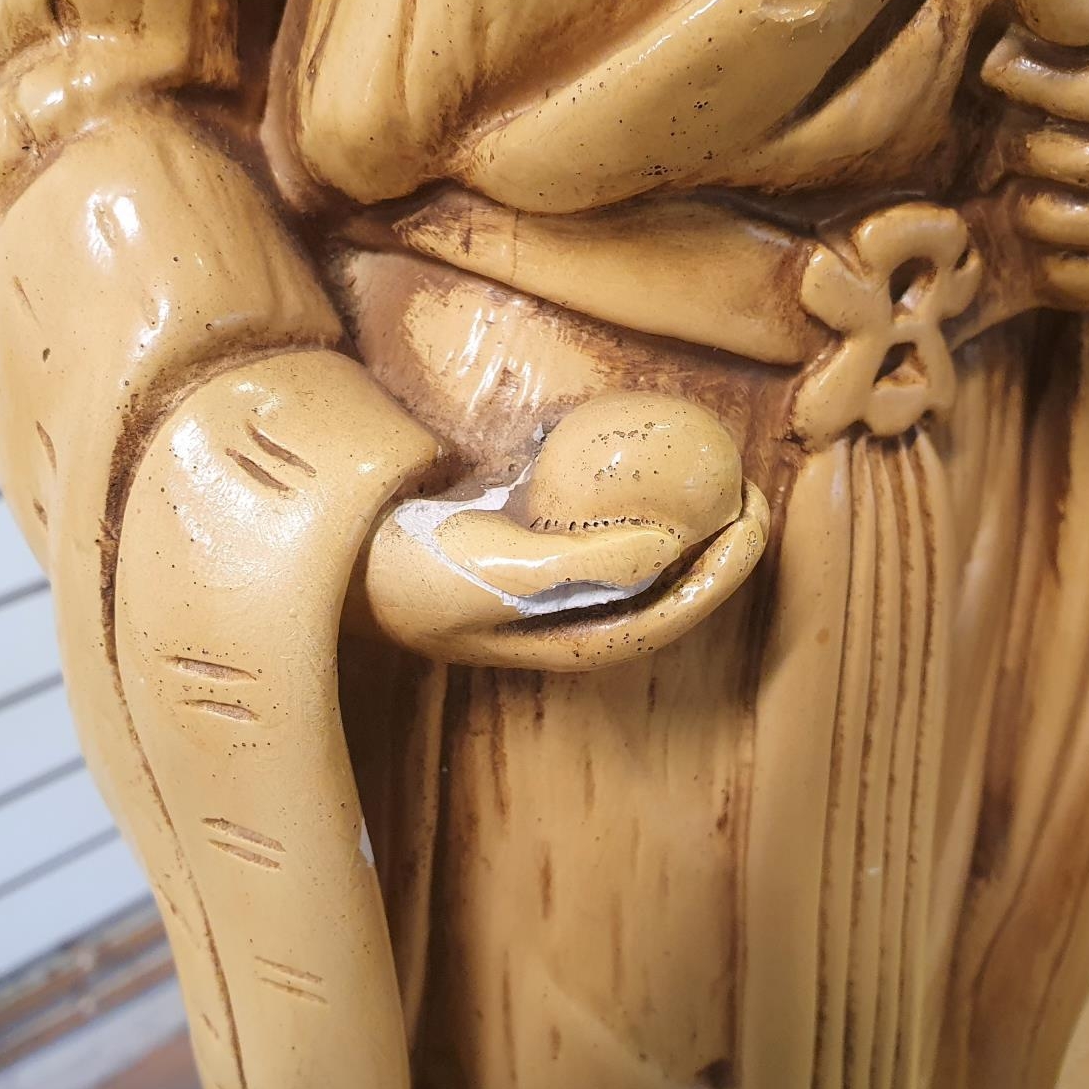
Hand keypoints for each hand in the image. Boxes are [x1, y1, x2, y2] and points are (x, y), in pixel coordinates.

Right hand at [351, 392, 769, 670]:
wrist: (337, 553)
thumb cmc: (411, 573)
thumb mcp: (495, 571)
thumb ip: (581, 567)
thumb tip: (667, 548)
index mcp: (568, 641)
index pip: (668, 614)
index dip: (721, 572)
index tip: (751, 516)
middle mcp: (569, 616)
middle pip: (664, 587)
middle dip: (717, 545)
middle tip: (748, 484)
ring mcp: (550, 579)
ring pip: (636, 552)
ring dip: (679, 516)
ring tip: (713, 466)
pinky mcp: (529, 539)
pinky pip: (594, 516)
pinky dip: (624, 490)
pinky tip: (640, 448)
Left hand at [979, 26, 1088, 311]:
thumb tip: (1004, 65)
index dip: (1051, 83)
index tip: (999, 75)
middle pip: (1076, 159)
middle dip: (1024, 145)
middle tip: (1006, 144)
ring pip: (1055, 217)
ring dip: (1021, 200)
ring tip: (1022, 188)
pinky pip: (1061, 271)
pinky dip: (1040, 252)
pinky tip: (1045, 237)